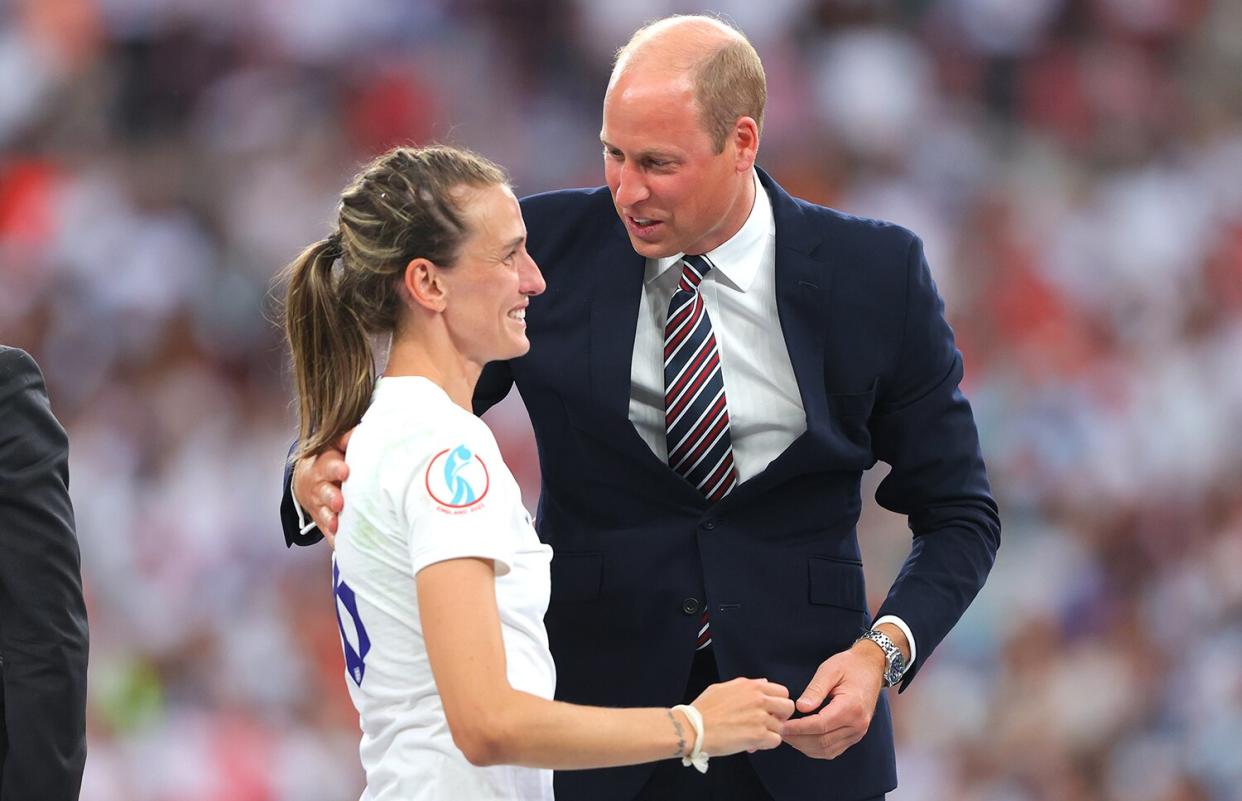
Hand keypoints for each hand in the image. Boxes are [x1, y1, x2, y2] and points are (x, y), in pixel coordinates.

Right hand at [292, 430, 351, 546]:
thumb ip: (349, 439)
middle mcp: (319, 485)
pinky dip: (332, 537)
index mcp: (324, 464)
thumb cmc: (332, 460)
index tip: (345, 472)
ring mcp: (318, 504)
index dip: (336, 468)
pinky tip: (339, 542)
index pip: (329, 464)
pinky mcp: (322, 520)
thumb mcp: (336, 446)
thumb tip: (364, 430)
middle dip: (331, 496)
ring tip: (336, 523)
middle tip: (339, 502)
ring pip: (322, 512)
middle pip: (323, 490)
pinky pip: (325, 530)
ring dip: (329, 518)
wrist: (307, 480)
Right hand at [689, 678, 794, 756]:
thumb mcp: (723, 688)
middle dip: (781, 717)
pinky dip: (766, 744)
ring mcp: (760, 717)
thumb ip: (745, 685)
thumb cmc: (703, 710)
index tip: (771, 710)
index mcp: (751, 686)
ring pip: (781, 727)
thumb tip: (762, 683)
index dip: (778, 702)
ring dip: (770, 733)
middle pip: (788, 707)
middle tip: (769, 724)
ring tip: (755, 736)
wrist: (693, 728)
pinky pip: (776, 741)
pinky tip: (754, 743)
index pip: (782, 691)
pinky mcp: (758, 736)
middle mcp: (759, 699)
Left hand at [780, 641, 884, 759]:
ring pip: (827, 750)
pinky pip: (833, 749)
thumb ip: (815, 690)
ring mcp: (858, 732)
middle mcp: (857, 724)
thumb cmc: (849, 665)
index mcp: (852, 707)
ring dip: (805, 746)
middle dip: (798, 739)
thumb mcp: (830, 670)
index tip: (782, 726)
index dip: (799, 728)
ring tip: (787, 736)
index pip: (821, 725)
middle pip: (823, 741)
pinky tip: (801, 740)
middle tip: (779, 731)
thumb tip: (800, 707)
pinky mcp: (855, 735)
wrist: (871, 667)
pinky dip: (815, 749)